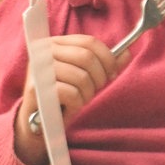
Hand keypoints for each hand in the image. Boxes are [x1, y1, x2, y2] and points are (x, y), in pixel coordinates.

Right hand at [13, 32, 115, 164]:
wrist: (38, 122)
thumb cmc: (63, 96)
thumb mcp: (85, 76)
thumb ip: (104, 64)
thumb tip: (127, 53)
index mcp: (54, 43)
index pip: (89, 41)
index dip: (107, 58)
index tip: (112, 73)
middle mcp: (42, 51)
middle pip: (86, 57)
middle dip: (99, 78)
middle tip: (95, 90)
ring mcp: (38, 69)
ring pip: (81, 77)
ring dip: (87, 94)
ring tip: (79, 100)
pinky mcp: (37, 89)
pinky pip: (72, 94)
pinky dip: (76, 105)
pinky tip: (68, 108)